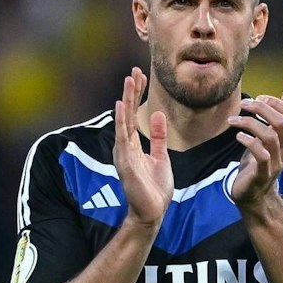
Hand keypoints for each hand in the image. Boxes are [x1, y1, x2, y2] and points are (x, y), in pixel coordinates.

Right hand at [113, 67, 171, 228]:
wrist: (153, 212)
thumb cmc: (154, 188)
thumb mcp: (161, 157)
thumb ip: (159, 138)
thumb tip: (159, 115)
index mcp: (133, 144)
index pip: (134, 114)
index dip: (137, 95)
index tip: (140, 76)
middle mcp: (125, 145)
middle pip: (128, 113)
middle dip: (132, 92)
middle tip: (135, 70)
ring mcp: (123, 153)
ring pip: (124, 121)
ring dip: (127, 100)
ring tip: (129, 80)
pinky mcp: (125, 162)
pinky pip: (123, 138)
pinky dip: (122, 121)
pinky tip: (123, 106)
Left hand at [228, 89, 282, 207]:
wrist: (254, 194)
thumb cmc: (260, 161)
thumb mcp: (271, 136)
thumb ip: (279, 115)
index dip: (277, 103)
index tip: (259, 99)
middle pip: (281, 123)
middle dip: (261, 109)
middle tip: (244, 104)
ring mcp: (276, 163)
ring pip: (269, 136)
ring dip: (249, 123)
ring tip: (233, 120)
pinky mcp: (263, 173)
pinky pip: (260, 154)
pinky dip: (248, 141)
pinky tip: (238, 137)